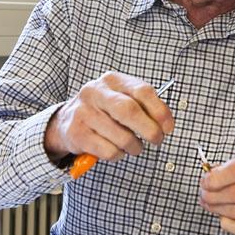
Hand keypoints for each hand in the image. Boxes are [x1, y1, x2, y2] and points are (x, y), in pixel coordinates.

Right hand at [44, 71, 174, 162]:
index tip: (168, 128)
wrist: (66, 120)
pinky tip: (115, 150)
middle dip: (149, 130)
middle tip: (157, 140)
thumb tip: (165, 125)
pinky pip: (108, 151)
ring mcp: (84, 112)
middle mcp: (96, 92)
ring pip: (121, 136)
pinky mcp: (77, 133)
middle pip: (130, 111)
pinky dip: (118, 155)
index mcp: (112, 80)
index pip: (143, 91)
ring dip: (134, 147)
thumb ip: (143, 106)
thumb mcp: (121, 98)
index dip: (160, 111)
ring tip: (134, 147)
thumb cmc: (103, 111)